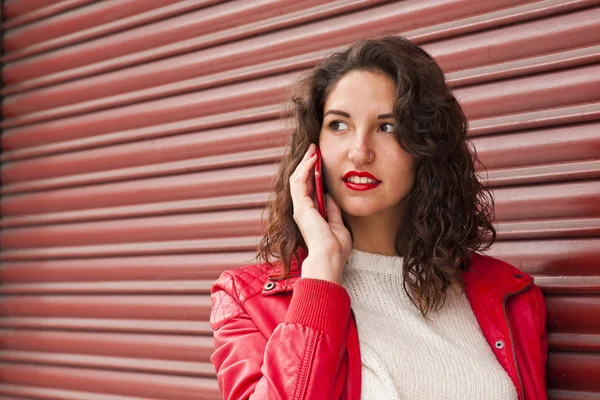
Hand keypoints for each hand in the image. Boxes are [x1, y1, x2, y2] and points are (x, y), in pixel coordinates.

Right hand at [289, 143, 351, 282]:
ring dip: (305, 163)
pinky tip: (313, 159)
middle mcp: (302, 210)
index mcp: (310, 214)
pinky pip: (299, 182)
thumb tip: (331, 196)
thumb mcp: (337, 224)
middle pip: (301, 181)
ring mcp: (299, 208)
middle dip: (307, 164)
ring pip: (297, 179)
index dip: (313, 173)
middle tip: (314, 149)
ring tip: (313, 150)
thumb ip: (332, 210)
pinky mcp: (300, 206)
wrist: (330, 257)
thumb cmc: (336, 247)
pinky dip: (305, 169)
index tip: (320, 160)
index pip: (309, 188)